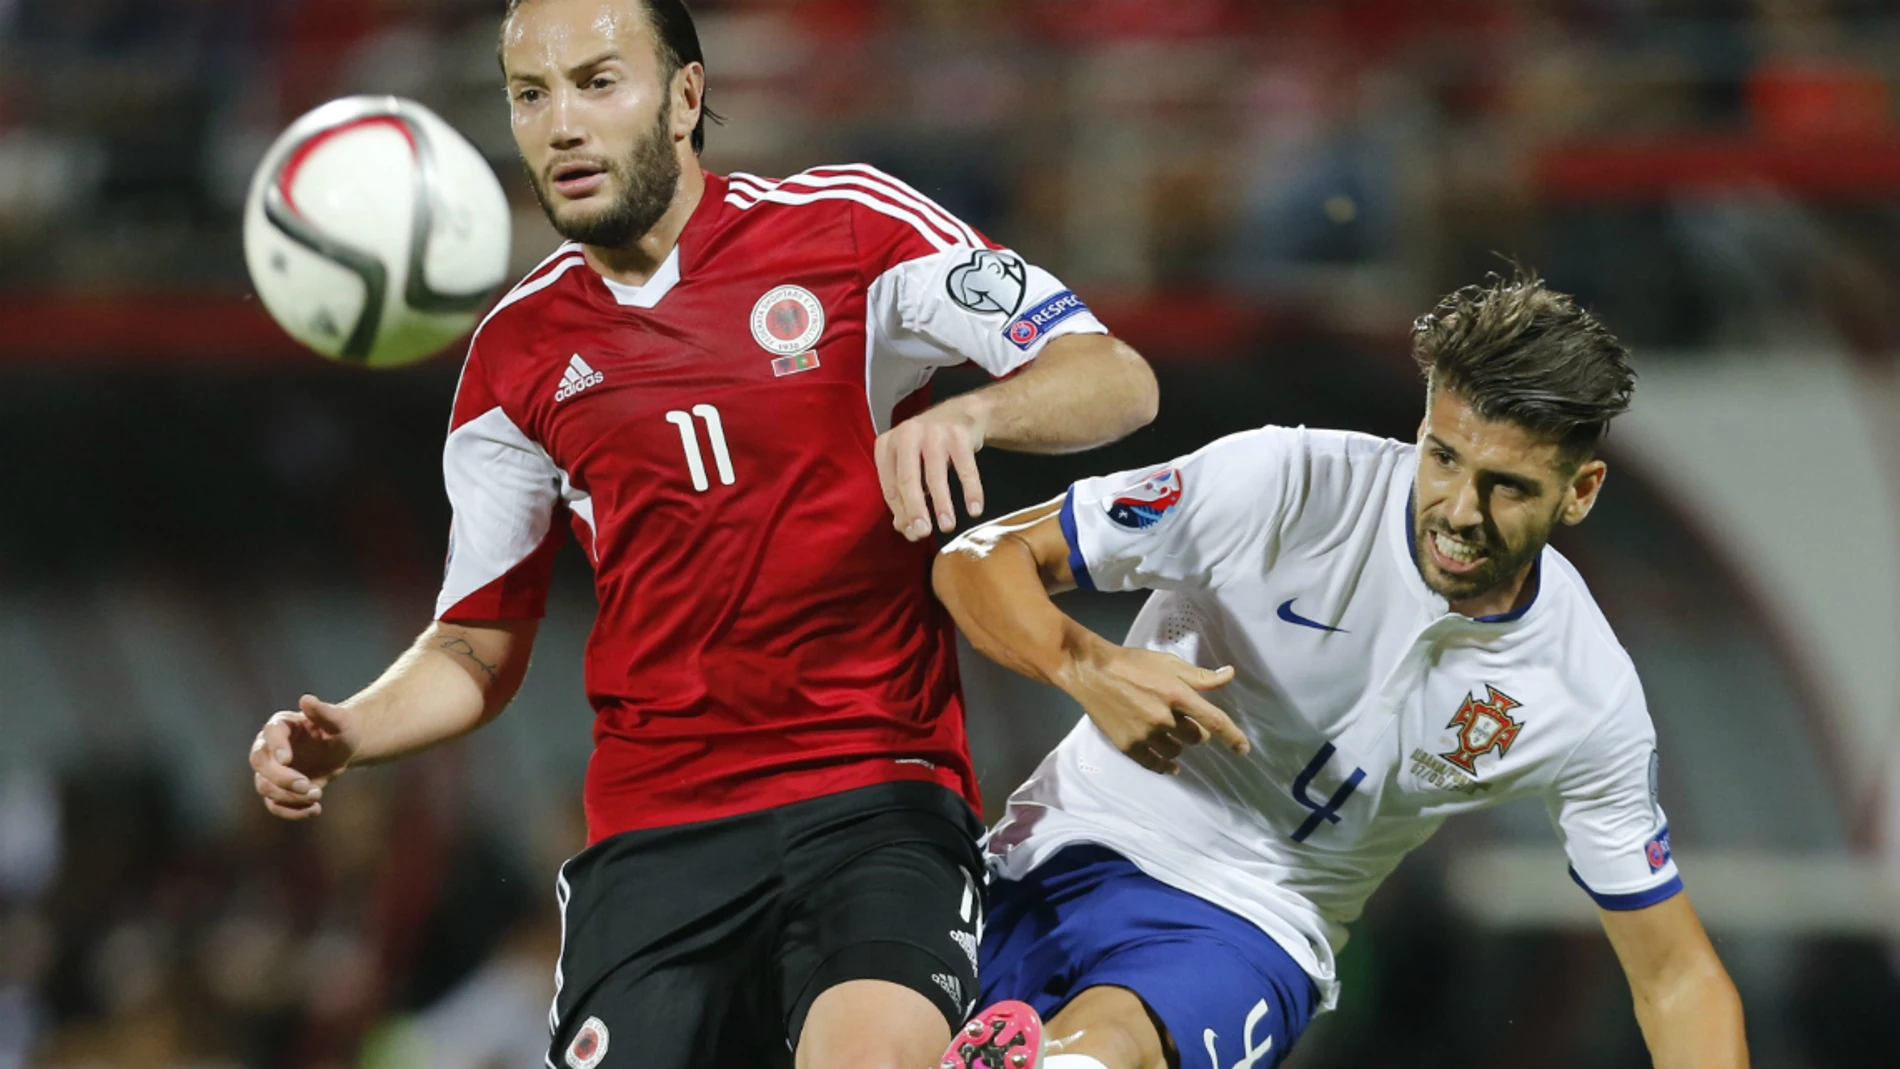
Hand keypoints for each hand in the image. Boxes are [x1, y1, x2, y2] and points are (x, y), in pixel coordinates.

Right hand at [248, 695, 359, 820]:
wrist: (343, 749)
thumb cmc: (341, 730)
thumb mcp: (340, 721)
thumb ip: (324, 711)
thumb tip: (306, 699)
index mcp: (282, 726)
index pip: (270, 734)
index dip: (275, 746)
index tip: (287, 759)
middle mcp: (269, 747)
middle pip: (260, 763)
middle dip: (280, 777)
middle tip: (306, 785)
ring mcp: (271, 770)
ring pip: (264, 787)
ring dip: (288, 796)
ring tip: (317, 795)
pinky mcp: (278, 789)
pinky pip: (275, 804)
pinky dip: (292, 811)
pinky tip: (315, 809)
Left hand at [874, 396, 986, 540]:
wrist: (961, 413)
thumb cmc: (929, 445)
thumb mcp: (910, 465)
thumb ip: (904, 495)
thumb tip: (905, 528)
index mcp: (887, 445)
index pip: (890, 486)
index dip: (900, 512)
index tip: (911, 531)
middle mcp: (907, 434)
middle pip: (908, 480)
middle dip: (916, 510)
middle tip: (923, 532)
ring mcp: (933, 432)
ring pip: (936, 476)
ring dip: (942, 505)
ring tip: (947, 526)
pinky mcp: (959, 435)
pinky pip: (966, 469)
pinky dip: (971, 491)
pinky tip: (974, 509)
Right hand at [1060, 645, 1247, 774]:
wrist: (1091, 672)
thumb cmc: (1132, 663)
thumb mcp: (1168, 663)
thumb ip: (1200, 675)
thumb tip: (1229, 674)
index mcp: (1177, 694)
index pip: (1213, 720)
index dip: (1232, 736)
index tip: (1243, 750)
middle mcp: (1164, 717)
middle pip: (1196, 738)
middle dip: (1196, 731)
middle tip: (1185, 720)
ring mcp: (1145, 734)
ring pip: (1177, 750)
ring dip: (1179, 744)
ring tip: (1169, 732)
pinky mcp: (1128, 745)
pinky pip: (1154, 764)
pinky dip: (1166, 766)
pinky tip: (1171, 765)